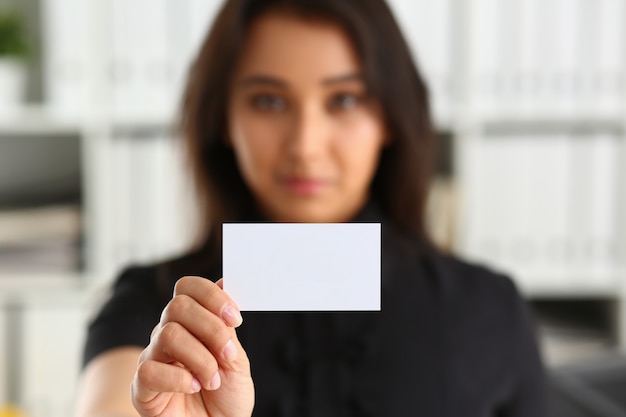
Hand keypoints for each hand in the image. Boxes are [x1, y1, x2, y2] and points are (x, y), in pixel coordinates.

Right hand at [131, 276, 253, 416]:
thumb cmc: (227, 397)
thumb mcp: (235, 358)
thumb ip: (226, 326)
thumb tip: (225, 282)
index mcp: (191, 323)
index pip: (187, 288)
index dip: (211, 296)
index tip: (235, 317)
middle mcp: (168, 335)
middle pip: (177, 306)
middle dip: (211, 328)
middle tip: (228, 354)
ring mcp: (153, 359)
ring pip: (168, 334)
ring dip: (200, 359)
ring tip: (213, 381)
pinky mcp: (142, 387)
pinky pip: (150, 370)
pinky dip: (180, 379)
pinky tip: (195, 388)